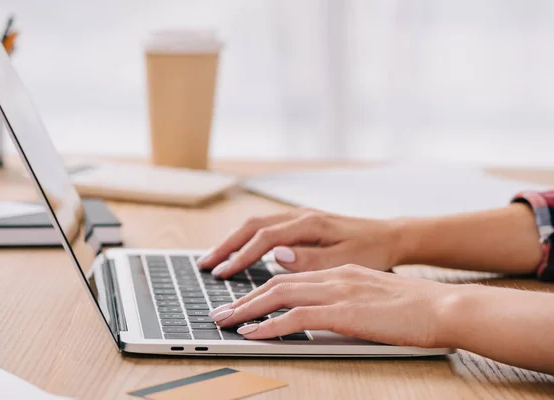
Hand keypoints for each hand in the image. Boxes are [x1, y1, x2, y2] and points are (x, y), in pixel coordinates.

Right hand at [197, 209, 406, 278]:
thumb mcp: (346, 260)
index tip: (222, 275)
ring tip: (216, 260)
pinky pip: (267, 229)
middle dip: (226, 246)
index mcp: (309, 224)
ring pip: (257, 226)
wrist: (391, 237)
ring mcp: (300, 218)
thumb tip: (276, 255)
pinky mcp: (303, 225)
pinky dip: (248, 240)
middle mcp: (300, 216)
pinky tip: (242, 253)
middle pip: (252, 227)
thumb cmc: (372, 250)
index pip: (264, 239)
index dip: (241, 257)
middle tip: (206, 266)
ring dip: (234, 242)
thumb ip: (311, 258)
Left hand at [209, 265, 454, 347]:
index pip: (289, 278)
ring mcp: (336, 291)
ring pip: (278, 295)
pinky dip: (269, 325)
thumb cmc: (412, 307)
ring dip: (247, 310)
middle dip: (244, 299)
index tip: (241, 303)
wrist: (442, 307)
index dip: (260, 291)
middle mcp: (332, 275)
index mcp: (338, 271)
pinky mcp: (342, 311)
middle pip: (275, 283)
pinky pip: (295, 317)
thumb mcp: (371, 296)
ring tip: (226, 323)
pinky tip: (253, 334)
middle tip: (221, 313)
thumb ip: (343, 296)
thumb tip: (322, 310)